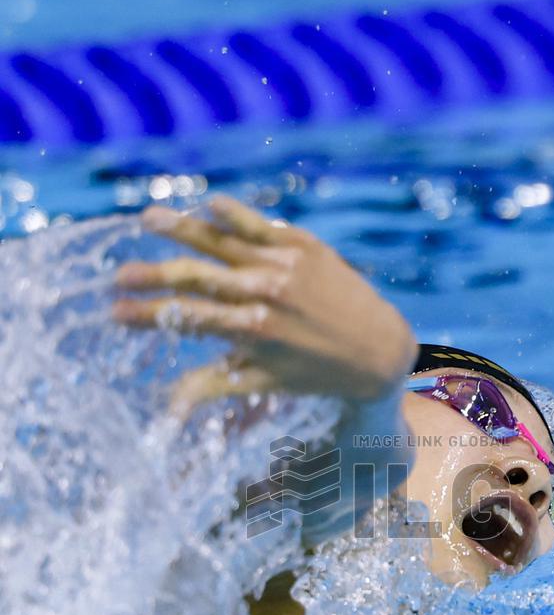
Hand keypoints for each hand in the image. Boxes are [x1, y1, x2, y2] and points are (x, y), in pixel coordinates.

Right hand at [113, 196, 417, 412]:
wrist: (379, 348)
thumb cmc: (318, 373)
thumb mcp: (265, 382)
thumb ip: (213, 386)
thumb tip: (166, 410)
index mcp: (252, 329)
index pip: (187, 316)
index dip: (147, 313)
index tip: (115, 311)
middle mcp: (265, 292)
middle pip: (195, 276)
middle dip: (152, 275)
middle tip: (118, 275)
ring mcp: (284, 264)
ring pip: (221, 240)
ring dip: (181, 229)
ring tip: (147, 219)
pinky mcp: (303, 245)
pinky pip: (260, 223)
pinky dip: (233, 212)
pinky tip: (208, 204)